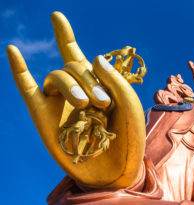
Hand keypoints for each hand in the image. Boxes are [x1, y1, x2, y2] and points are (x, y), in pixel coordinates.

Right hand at [6, 11, 145, 188]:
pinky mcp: (44, 117)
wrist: (115, 171)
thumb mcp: (130, 106)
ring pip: (56, 76)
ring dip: (71, 85)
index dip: (66, 36)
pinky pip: (28, 89)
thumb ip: (115, 80)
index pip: (79, 57)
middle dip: (88, 79)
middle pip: (72, 66)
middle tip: (101, 103)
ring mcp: (59, 103)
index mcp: (96, 85)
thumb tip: (92, 56)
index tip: (56, 16)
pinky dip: (19, 71)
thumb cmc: (127, 139)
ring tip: (85, 105)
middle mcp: (76, 91)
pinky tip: (12, 50)